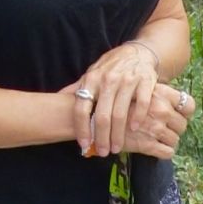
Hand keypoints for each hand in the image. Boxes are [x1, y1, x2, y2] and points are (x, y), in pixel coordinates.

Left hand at [68, 40, 160, 156]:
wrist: (138, 52)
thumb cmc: (112, 67)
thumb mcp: (93, 73)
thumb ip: (77, 87)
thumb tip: (57, 98)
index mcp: (92, 79)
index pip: (82, 107)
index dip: (81, 128)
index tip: (84, 144)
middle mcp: (109, 79)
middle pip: (102, 115)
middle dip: (102, 137)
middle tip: (103, 152)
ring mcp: (128, 80)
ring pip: (120, 113)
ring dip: (118, 135)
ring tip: (116, 147)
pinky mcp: (145, 81)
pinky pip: (141, 104)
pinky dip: (137, 118)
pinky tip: (134, 129)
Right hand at [120, 82, 194, 159]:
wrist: (98, 114)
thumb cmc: (119, 99)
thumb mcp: (138, 86)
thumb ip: (156, 93)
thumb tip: (172, 101)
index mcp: (161, 93)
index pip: (188, 104)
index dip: (186, 111)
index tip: (180, 114)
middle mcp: (161, 109)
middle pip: (183, 124)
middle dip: (176, 128)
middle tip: (166, 128)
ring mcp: (155, 128)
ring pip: (175, 139)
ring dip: (168, 141)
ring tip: (158, 138)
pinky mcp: (148, 145)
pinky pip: (168, 153)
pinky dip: (164, 152)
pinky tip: (156, 148)